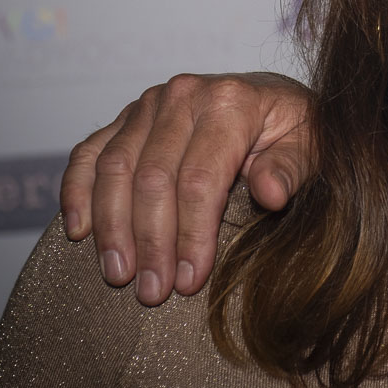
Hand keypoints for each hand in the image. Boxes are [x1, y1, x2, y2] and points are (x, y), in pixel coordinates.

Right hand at [59, 73, 314, 304]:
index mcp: (230, 102)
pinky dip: (76, 191)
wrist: (277, 100)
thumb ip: (291, 169)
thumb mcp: (311, 148)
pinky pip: (89, 152)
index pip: (200, 179)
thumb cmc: (297, 130)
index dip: (191, 234)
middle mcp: (184, 96)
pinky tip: (79, 231)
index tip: (189, 279)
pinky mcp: (126, 116)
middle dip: (151, 242)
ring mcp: (149, 103)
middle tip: (151, 292)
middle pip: (152, 178)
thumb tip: (270, 193)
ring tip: (118, 274)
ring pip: (114, 169)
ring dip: (112, 227)